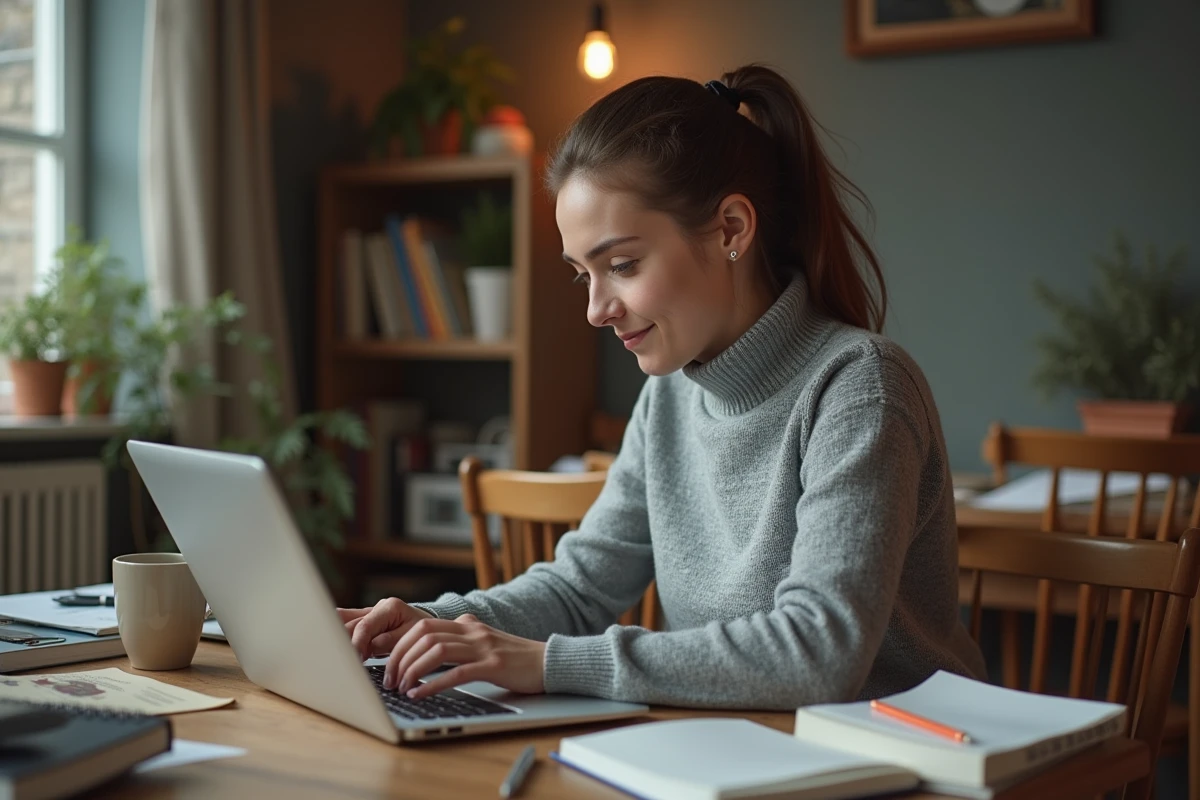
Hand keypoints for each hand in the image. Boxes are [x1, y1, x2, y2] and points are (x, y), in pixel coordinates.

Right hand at [337, 597, 433, 659]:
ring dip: (336, 637)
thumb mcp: (412, 636)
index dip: (357, 644)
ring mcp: (368, 613)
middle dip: (342, 642)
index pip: (365, 626)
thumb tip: (371, 646)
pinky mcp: (363, 622)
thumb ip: (391, 641)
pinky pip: (346, 624)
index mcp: (390, 608)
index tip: (354, 660)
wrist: (426, 625)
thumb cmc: (421, 632)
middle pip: (350, 624)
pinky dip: (336, 632)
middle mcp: (376, 607)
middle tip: (337, 660)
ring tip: (329, 653)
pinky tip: (326, 640)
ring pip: (343, 621)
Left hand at [383, 614, 545, 698]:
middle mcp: (473, 632)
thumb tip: (436, 641)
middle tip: (389, 679)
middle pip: (424, 636)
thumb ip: (462, 638)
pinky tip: (419, 694)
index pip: (423, 626)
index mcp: (467, 625)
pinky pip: (456, 673)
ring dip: (412, 670)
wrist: (549, 662)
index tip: (387, 663)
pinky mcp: (494, 666)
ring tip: (401, 688)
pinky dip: (432, 684)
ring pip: (436, 651)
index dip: (400, 643)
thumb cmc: (515, 658)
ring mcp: (484, 647)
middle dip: (400, 657)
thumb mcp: (485, 641)